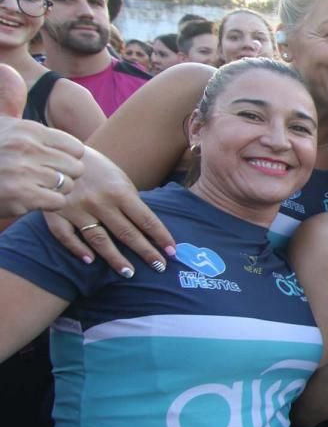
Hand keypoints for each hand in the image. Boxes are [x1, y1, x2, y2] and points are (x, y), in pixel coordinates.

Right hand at [0, 65, 85, 217]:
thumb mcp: (1, 125)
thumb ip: (9, 101)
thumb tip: (7, 69)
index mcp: (28, 129)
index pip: (76, 147)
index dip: (67, 158)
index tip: (50, 162)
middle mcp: (27, 147)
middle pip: (76, 167)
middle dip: (64, 175)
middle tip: (43, 178)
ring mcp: (24, 171)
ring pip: (68, 184)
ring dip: (55, 190)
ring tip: (35, 187)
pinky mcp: (22, 195)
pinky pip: (58, 201)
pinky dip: (48, 204)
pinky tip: (31, 199)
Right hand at [44, 147, 175, 274]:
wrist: (59, 153)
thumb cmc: (97, 168)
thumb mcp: (119, 178)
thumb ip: (130, 201)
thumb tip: (146, 226)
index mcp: (120, 191)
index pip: (146, 219)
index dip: (160, 237)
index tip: (172, 252)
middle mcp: (100, 202)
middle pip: (127, 233)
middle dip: (146, 252)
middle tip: (160, 268)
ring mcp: (76, 208)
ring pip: (99, 239)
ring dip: (115, 258)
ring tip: (129, 273)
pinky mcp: (55, 213)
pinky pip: (66, 236)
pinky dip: (77, 249)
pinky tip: (89, 261)